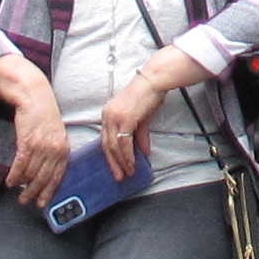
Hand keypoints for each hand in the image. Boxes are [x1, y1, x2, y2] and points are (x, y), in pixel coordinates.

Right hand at [1, 76, 71, 206]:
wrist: (35, 98)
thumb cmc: (45, 116)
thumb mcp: (56, 135)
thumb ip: (53, 154)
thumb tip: (44, 174)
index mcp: (64, 149)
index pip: (57, 176)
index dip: (48, 191)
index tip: (42, 202)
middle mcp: (54, 150)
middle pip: (43, 178)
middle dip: (33, 192)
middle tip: (25, 200)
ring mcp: (41, 147)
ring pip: (30, 173)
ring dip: (21, 184)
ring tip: (16, 190)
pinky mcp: (27, 143)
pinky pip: (20, 165)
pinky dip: (14, 175)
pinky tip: (10, 181)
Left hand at [97, 50, 194, 180]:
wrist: (153, 81)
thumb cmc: (147, 96)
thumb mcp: (141, 119)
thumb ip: (139, 136)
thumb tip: (143, 153)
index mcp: (108, 114)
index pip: (105, 139)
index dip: (110, 155)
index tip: (115, 167)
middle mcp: (108, 116)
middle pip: (106, 145)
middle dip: (113, 163)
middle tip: (118, 176)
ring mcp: (115, 117)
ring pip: (114, 146)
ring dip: (122, 162)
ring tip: (128, 172)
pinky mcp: (125, 119)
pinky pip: (124, 143)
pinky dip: (128, 155)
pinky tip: (133, 163)